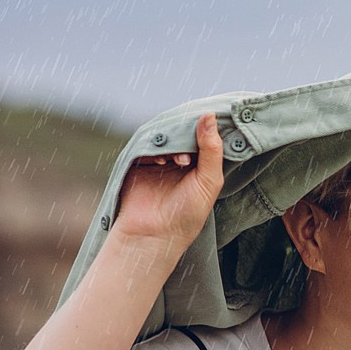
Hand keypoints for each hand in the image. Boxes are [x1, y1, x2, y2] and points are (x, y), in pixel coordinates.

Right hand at [112, 113, 224, 251]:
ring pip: (165, 138)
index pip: (204, 137)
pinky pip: (144, 145)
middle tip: (193, 143)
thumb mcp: (208, 180)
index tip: (212, 118)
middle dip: (189, 134)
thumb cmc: (187, 213)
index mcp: (199, 165)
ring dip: (173, 143)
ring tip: (181, 161)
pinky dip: (154, 148)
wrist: (154, 234)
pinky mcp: (138, 162)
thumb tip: (209, 115)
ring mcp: (158, 161)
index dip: (208, 129)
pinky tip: (163, 161)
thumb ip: (211, 149)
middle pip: (184, 134)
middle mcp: (179, 161)